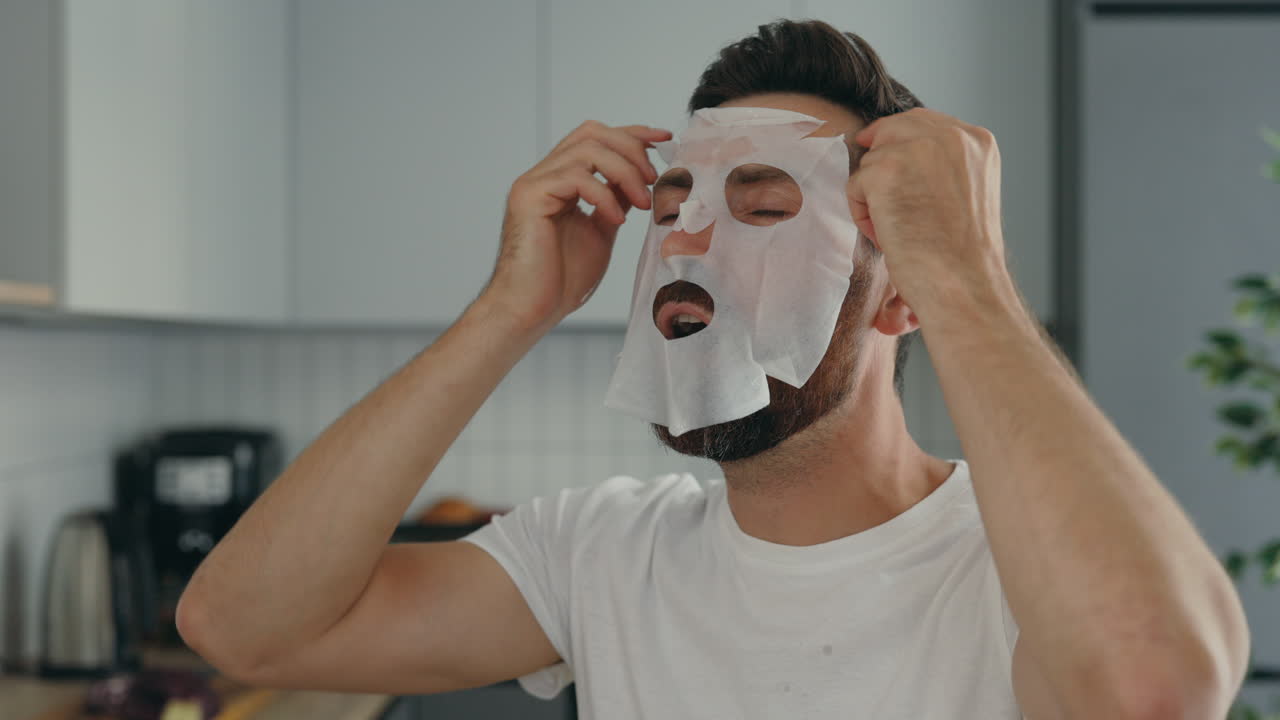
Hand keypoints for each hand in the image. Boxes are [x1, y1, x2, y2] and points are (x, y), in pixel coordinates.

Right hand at [483, 120, 671, 332]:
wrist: (531, 309)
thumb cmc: (560, 280)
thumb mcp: (601, 231)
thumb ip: (616, 201)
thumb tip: (641, 181)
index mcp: (560, 180)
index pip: (596, 139)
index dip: (633, 134)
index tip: (664, 139)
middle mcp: (544, 175)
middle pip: (592, 133)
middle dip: (631, 148)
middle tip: (653, 179)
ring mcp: (534, 183)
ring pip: (587, 149)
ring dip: (625, 171)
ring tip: (644, 202)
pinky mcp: (530, 196)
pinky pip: (577, 177)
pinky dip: (605, 194)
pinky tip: (616, 219)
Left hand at [848, 108, 1010, 318]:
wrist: (964, 284)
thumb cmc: (964, 257)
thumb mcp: (967, 194)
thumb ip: (942, 167)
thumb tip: (895, 154)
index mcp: (977, 141)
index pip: (924, 122)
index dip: (899, 143)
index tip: (888, 166)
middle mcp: (952, 136)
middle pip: (893, 128)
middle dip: (879, 159)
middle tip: (875, 196)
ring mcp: (918, 148)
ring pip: (872, 159)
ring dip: (874, 196)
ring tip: (896, 231)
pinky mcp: (886, 169)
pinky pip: (855, 183)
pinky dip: (862, 213)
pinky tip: (886, 237)